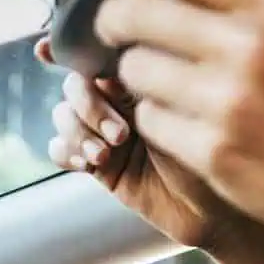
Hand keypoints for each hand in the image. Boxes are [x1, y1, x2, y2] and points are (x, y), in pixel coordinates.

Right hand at [38, 38, 232, 251]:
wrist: (217, 213)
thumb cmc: (217, 158)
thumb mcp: (187, 116)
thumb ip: (150, 87)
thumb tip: (110, 67)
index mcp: (143, 81)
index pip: (99, 56)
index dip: (67, 50)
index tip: (46, 51)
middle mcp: (121, 103)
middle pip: (75, 85)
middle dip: (87, 104)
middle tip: (121, 134)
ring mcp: (106, 133)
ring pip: (64, 116)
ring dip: (77, 131)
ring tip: (105, 154)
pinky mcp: (98, 165)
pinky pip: (61, 149)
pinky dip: (65, 152)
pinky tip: (86, 163)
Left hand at [56, 0, 263, 244]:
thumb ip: (236, 3)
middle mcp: (247, 48)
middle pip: (131, 12)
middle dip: (110, 23)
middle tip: (115, 33)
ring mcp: (227, 101)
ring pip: (133, 70)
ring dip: (140, 80)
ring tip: (179, 93)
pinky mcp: (212, 149)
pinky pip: (149, 120)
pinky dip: (159, 123)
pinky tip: (195, 129)